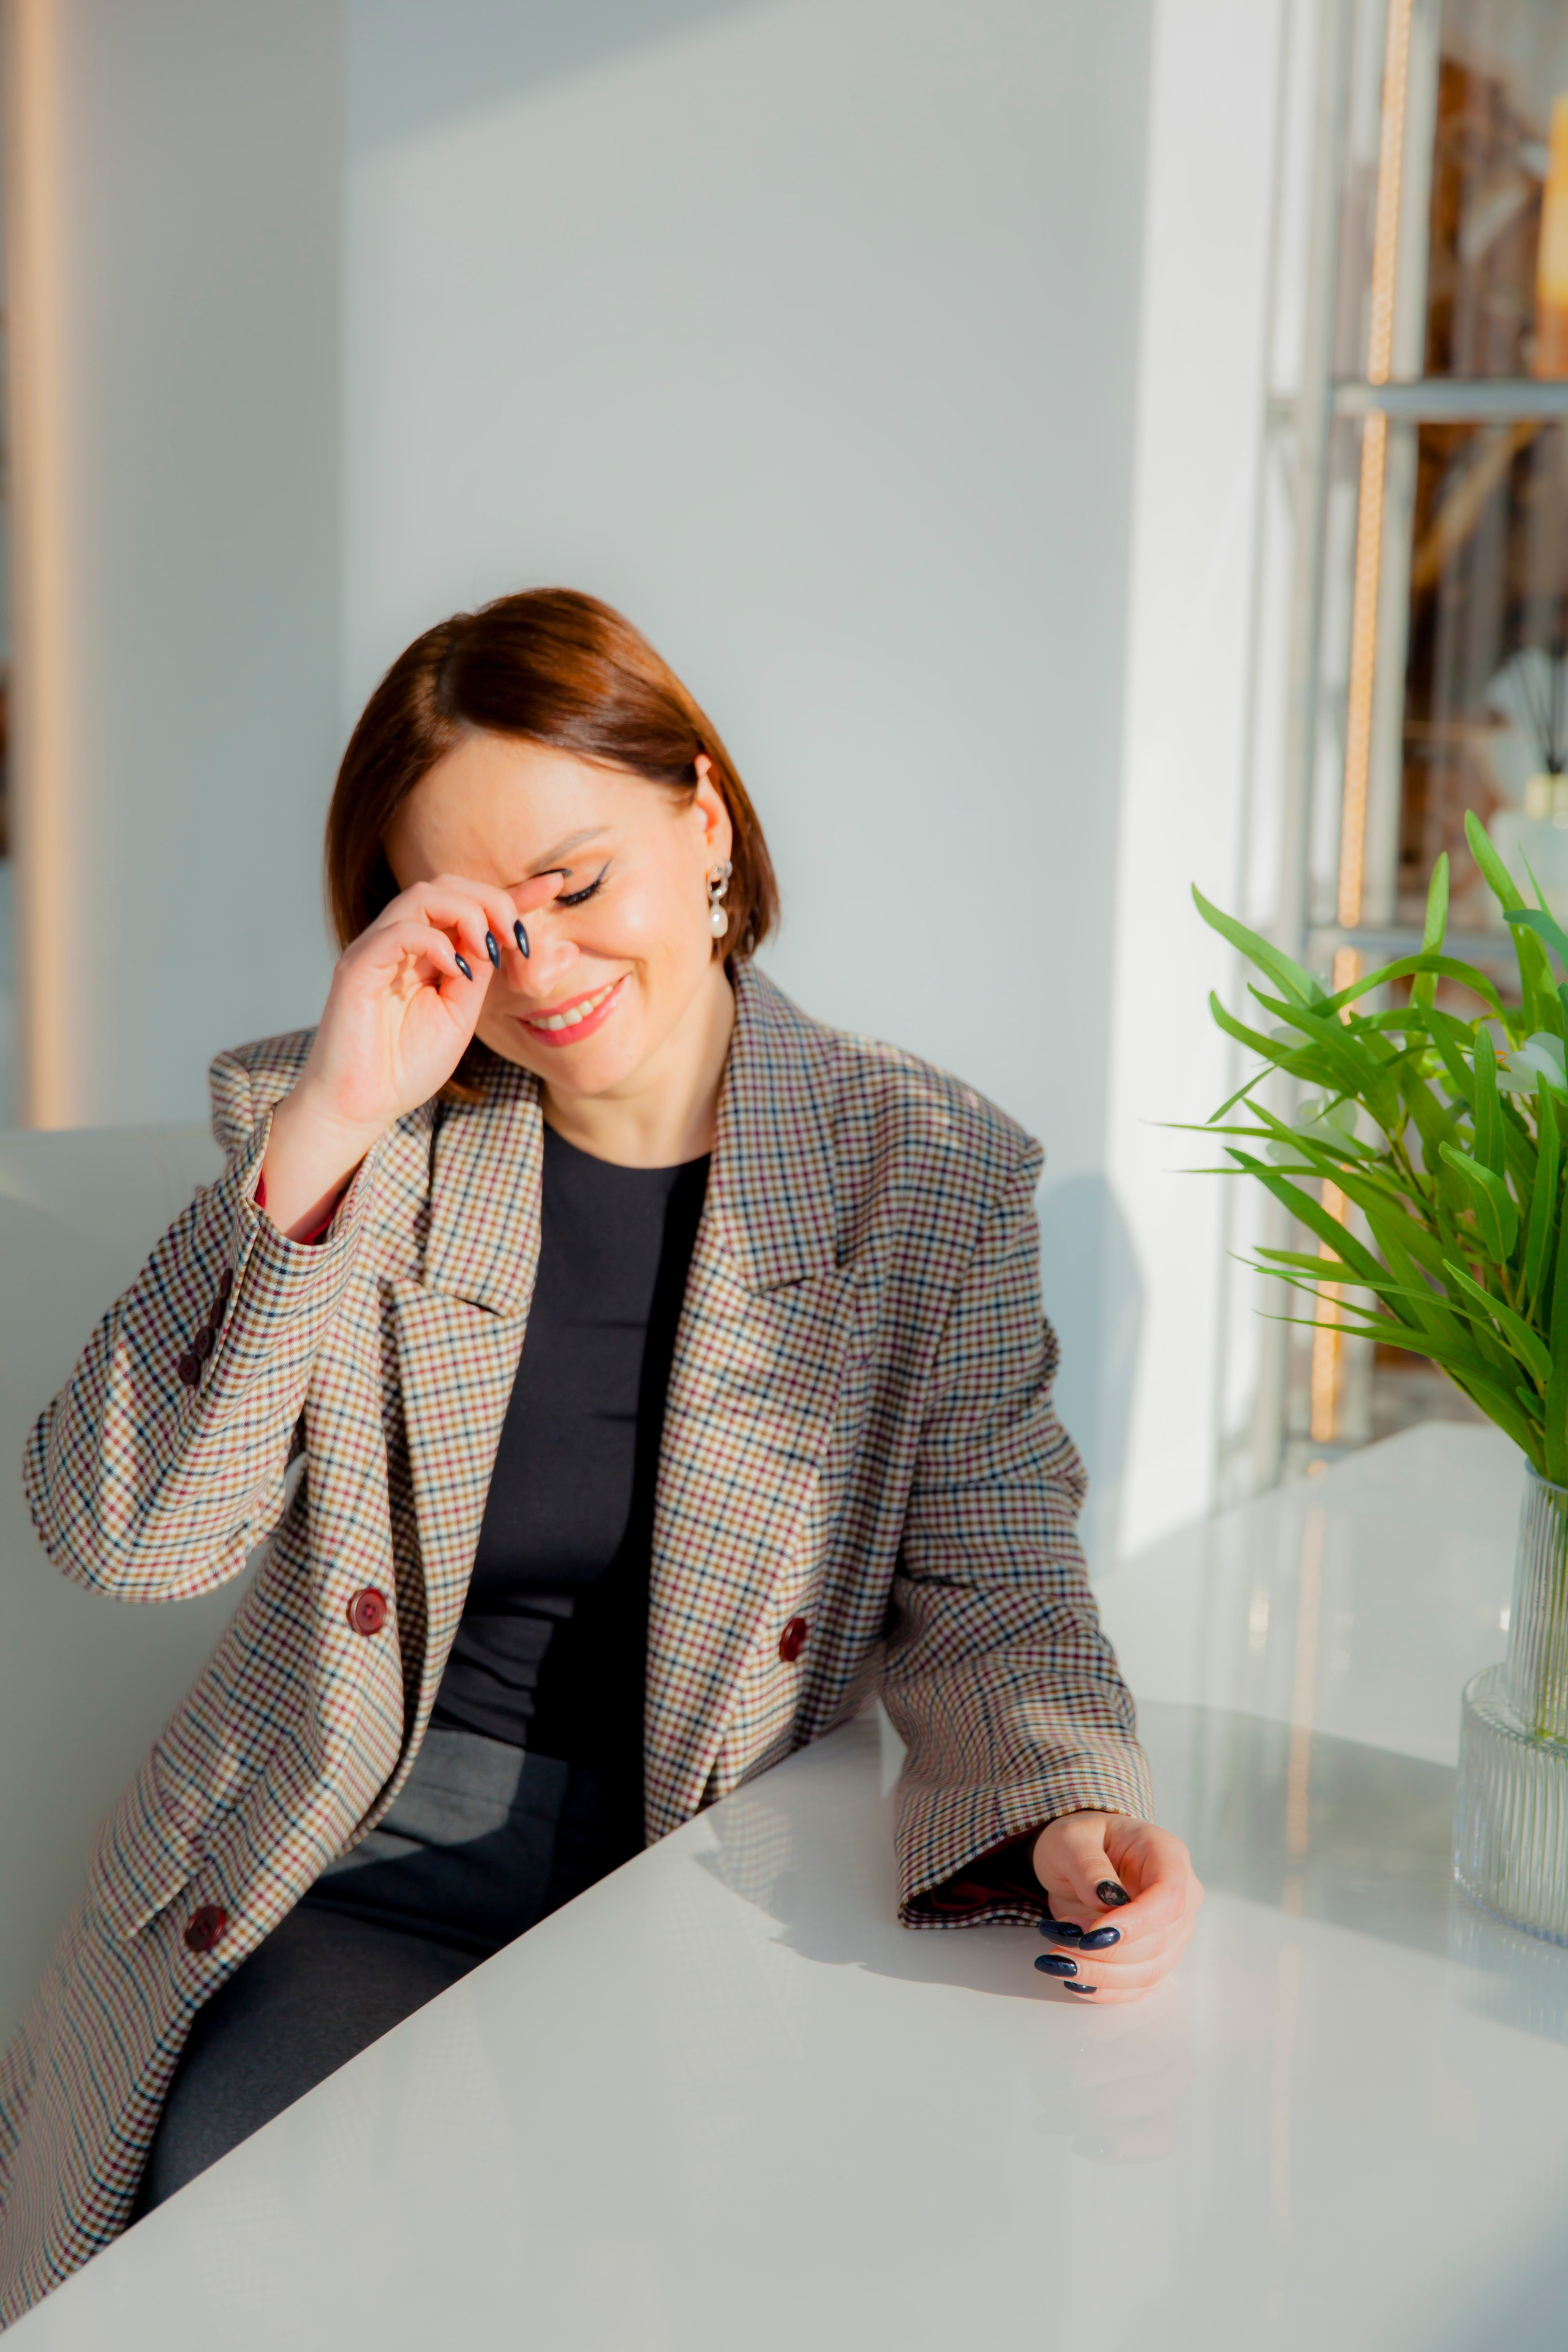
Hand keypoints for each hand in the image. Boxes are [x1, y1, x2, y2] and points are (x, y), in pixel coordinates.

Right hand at [261, 872, 560, 1236]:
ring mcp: (376, 950)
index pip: (468, 904)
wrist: (362, 1105)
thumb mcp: (460, 1013)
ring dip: (467, 913)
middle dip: (491, 900)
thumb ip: (478, 972)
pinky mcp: (357, 968)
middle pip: (445, 886)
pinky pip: (398, 932)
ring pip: (422, 896)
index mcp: (425, 951)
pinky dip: (436, 942)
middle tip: (515, 938)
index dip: (513, 893)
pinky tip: (456, 970)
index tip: (555, 885)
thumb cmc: (405, 1065)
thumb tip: (504, 937)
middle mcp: (399, 942)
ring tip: (488, 950)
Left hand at [1030, 1812, 1201, 2005]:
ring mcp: (1173, 1930)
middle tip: (1057, 1937)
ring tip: (1057, 1958)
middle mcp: (1181, 1896)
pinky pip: (1139, 1986)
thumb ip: (1088, 1866)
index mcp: (1167, 1855)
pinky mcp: (1157, 1956)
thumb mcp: (1071, 1839)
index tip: (1090, 1935)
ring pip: (1149, 1971)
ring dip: (1100, 1974)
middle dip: (1105, 1951)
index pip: (1169, 1898)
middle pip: (1158, 1942)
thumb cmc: (1081, 1840)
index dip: (1134, 1924)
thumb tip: (1107, 1899)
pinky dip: (1106, 1989)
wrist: (1078, 1856)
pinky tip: (1075, 1980)